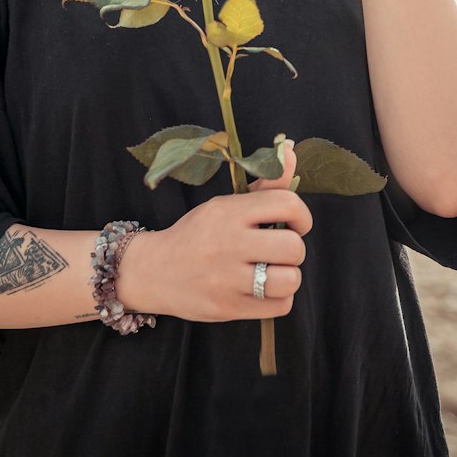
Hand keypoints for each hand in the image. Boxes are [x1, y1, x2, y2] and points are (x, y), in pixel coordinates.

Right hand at [122, 143, 312, 322]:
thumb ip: (264, 184)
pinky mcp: (228, 307)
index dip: (302, 215)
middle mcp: (230, 243)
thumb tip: (291, 149)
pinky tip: (261, 290)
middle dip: (294, 250)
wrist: (154, 270)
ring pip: (290, 280)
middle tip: (278, 251)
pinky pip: (280, 306)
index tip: (294, 223)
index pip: (287, 204)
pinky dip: (277, 299)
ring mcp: (228, 278)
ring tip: (271, 272)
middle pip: (293, 247)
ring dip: (287, 277)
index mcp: (230, 211)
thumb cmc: (197, 234)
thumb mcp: (225, 204)